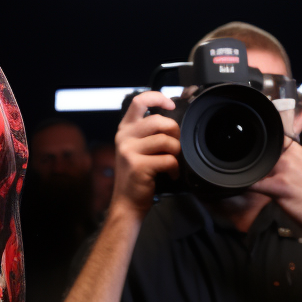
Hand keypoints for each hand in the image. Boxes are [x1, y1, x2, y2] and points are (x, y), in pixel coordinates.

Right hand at [110, 91, 180, 216]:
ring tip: (172, 162)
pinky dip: (174, 168)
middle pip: (158, 120)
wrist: (126, 203)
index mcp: (125, 130)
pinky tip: (170, 174)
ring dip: (176, 152)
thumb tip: (171, 118)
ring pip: (166, 140)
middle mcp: (124, 137)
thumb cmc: (137, 175)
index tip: (170, 105)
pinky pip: (168, 159)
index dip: (157, 98)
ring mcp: (129, 151)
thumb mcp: (136, 148)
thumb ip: (148, 132)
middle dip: (174, 132)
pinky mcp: (138, 166)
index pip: (139, 101)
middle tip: (175, 146)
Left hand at [250, 140, 301, 269]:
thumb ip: (283, 160)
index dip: (257, 146)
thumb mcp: (301, 169)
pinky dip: (246, 187)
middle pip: (259, 152)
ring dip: (248, 175)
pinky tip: (245, 190)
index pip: (270, 137)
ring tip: (248, 182)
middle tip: (246, 171)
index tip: (247, 150)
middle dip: (250, 163)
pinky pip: (254, 184)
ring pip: (255, 167)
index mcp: (295, 149)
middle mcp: (291, 155)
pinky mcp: (282, 186)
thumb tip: (259, 159)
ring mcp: (287, 169)